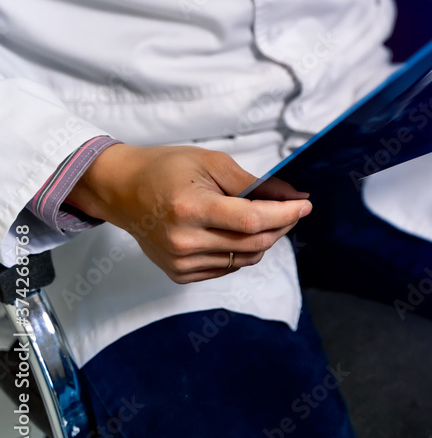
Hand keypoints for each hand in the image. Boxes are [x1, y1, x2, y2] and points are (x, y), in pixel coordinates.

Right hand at [66, 144, 310, 283]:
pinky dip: (242, 251)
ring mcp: (180, 262)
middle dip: (281, 226)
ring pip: (245, 259)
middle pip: (253, 243)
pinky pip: (228, 268)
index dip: (285, 214)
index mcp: (190, 209)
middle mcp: (184, 241)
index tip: (304, 205)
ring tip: (264, 217)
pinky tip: (237, 232)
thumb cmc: (166, 169)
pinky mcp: (180, 274)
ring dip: (264, 239)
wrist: (122, 191)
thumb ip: (254, 183)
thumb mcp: (212, 163)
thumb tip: (292, 197)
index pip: (251, 221)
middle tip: (292, 209)